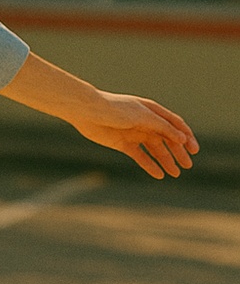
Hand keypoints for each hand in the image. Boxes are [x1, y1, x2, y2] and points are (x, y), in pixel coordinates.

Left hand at [68, 92, 198, 179]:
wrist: (88, 112)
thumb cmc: (116, 109)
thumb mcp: (143, 116)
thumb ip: (162, 127)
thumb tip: (182, 138)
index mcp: (153, 111)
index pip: (175, 125)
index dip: (186, 136)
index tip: (194, 150)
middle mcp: (145, 122)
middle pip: (166, 139)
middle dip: (178, 152)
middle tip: (188, 165)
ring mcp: (135, 133)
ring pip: (154, 149)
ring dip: (165, 160)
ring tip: (175, 173)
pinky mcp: (123, 144)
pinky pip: (140, 156)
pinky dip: (149, 165)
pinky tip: (159, 174)